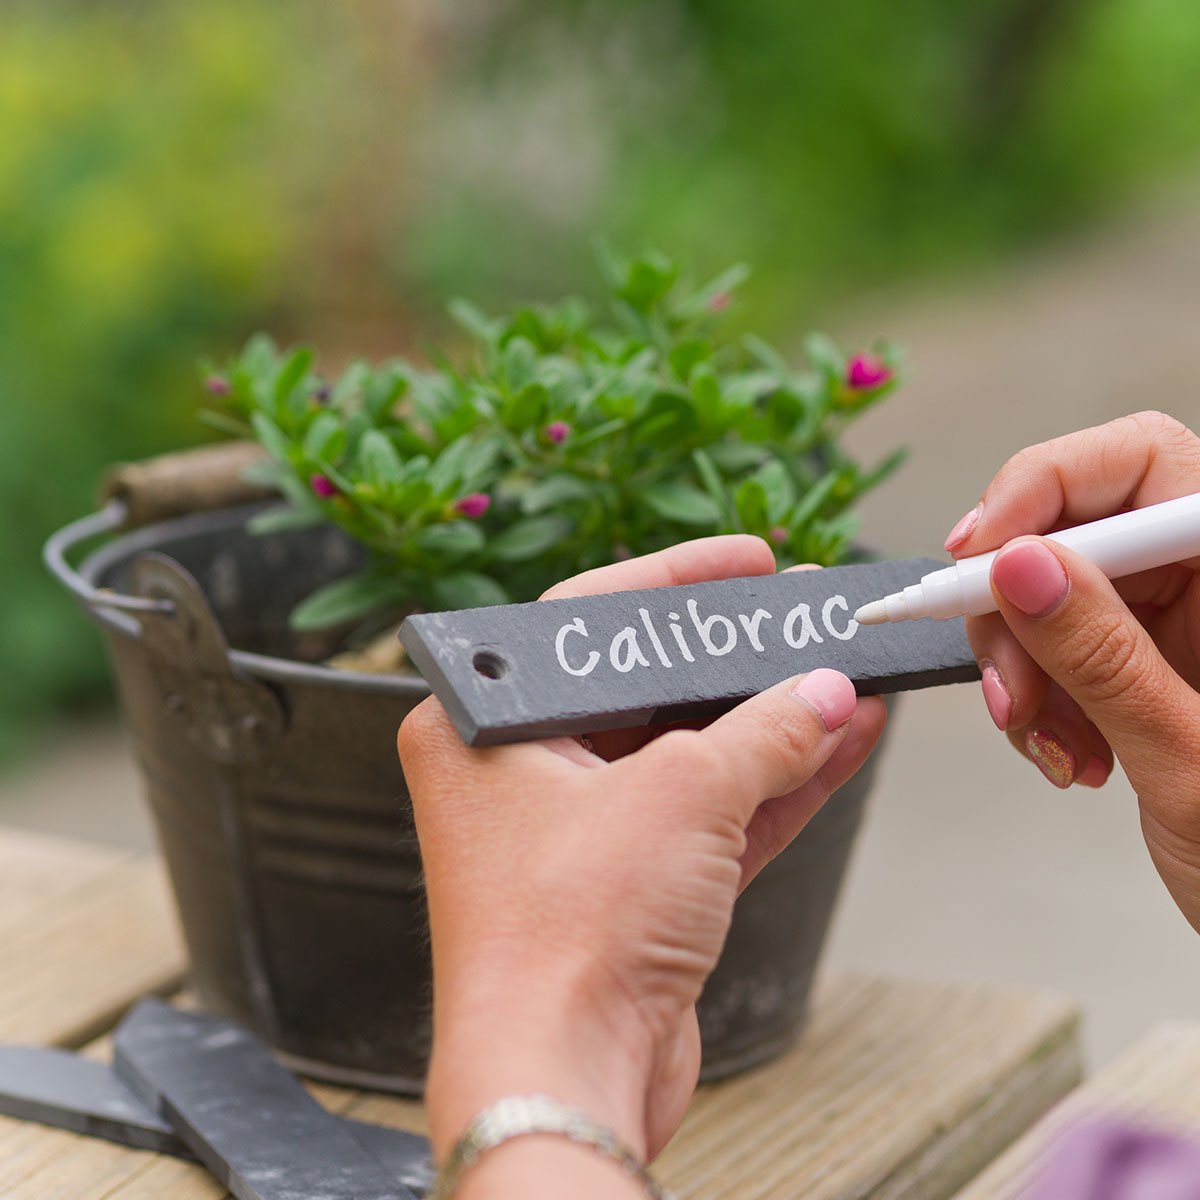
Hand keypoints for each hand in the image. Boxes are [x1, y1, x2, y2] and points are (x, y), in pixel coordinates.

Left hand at [397, 534, 885, 1186]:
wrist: (565, 1079)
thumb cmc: (565, 935)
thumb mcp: (681, 796)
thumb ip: (763, 732)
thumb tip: (822, 694)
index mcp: (483, 726)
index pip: (587, 621)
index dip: (676, 583)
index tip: (746, 563)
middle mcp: (520, 775)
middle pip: (646, 689)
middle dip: (737, 662)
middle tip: (805, 620)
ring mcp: (578, 835)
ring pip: (689, 756)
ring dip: (773, 723)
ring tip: (845, 677)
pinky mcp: (630, 892)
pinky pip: (713, 817)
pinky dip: (777, 786)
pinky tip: (841, 742)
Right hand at [952, 410, 1199, 930]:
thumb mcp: (1191, 762)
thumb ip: (1103, 655)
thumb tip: (1018, 563)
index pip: (1140, 461)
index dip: (1045, 488)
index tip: (979, 559)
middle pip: (1077, 529)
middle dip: (1019, 609)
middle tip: (1007, 690)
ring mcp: (1180, 622)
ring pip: (1051, 595)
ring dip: (1025, 669)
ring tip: (1046, 743)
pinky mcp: (1144, 664)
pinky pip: (1057, 651)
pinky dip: (1040, 702)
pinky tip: (1069, 756)